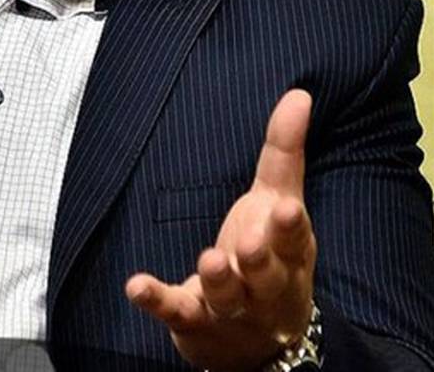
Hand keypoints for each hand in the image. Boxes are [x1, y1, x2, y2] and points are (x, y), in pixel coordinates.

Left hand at [125, 89, 316, 371]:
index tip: (287, 209)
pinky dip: (155, 299)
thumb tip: (298, 94)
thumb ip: (284, 153)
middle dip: (258, 259)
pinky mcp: (193, 320)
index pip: (295, 241)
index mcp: (288, 255)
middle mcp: (264, 286)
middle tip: (246, 243)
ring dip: (218, 279)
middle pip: (266, 275)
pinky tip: (135, 286)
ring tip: (207, 260)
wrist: (256, 340)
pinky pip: (174, 311)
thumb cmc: (268, 258)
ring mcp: (229, 307)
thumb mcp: (278, 205)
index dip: (291, 228)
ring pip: (226, 296)